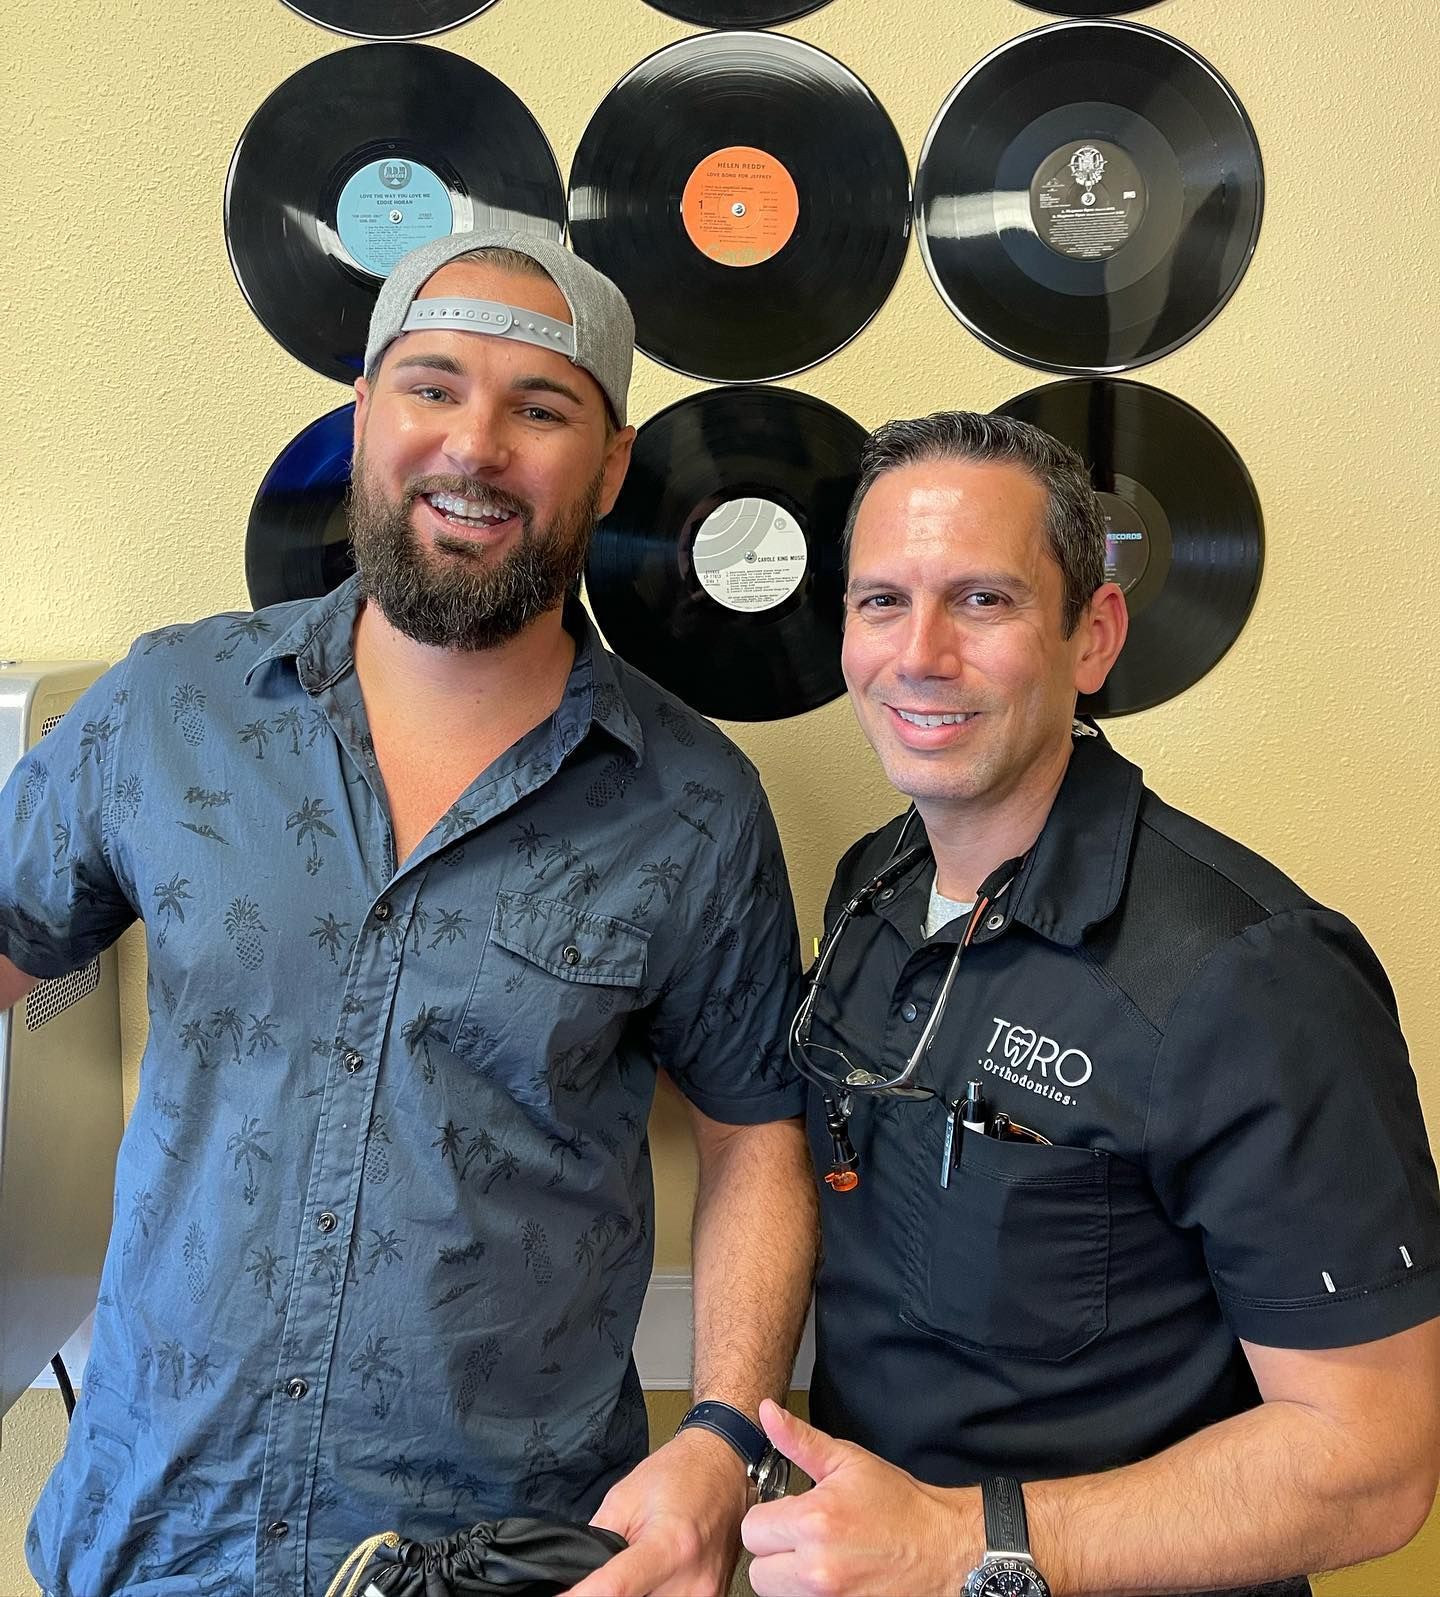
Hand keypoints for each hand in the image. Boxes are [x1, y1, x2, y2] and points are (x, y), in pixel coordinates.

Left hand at [560, 1425, 750, 1595]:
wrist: (724, 1466)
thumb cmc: (680, 1473)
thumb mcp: (625, 1496)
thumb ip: (599, 1539)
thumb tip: (580, 1575)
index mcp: (671, 1544)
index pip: (617, 1588)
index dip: (585, 1596)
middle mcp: (694, 1578)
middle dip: (615, 1590)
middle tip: (617, 1563)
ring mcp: (709, 1595)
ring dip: (640, 1592)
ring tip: (644, 1566)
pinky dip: (658, 1593)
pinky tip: (658, 1576)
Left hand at [743, 1400, 978, 1596]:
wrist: (943, 1548)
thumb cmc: (899, 1505)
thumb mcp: (848, 1461)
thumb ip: (799, 1440)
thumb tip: (768, 1413)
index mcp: (814, 1521)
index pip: (752, 1529)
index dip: (770, 1518)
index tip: (791, 1514)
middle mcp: (817, 1568)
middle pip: (758, 1570)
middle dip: (776, 1551)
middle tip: (804, 1538)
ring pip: (776, 1594)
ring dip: (790, 1577)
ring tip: (819, 1557)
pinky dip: (809, 1594)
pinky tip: (832, 1577)